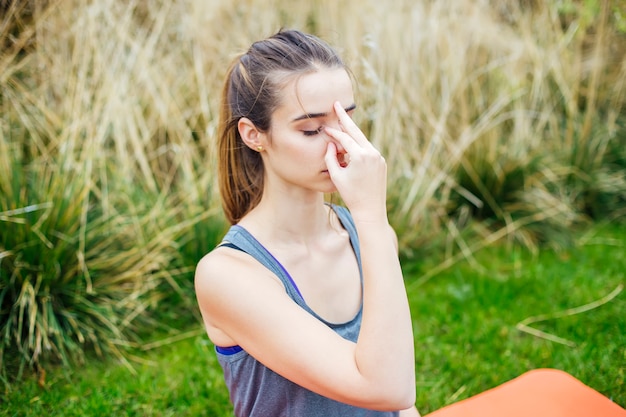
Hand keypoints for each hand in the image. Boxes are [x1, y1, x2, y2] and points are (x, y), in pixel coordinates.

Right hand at [324, 102, 387, 220]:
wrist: (371, 210)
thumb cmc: (351, 195)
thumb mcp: (336, 176)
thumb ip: (330, 157)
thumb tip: (331, 143)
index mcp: (360, 156)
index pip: (344, 138)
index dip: (333, 132)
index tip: (324, 128)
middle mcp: (372, 153)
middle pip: (356, 132)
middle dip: (346, 118)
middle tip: (337, 104)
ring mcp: (379, 157)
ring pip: (362, 141)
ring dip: (352, 133)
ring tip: (342, 122)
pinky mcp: (382, 163)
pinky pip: (368, 150)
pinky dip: (358, 145)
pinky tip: (351, 142)